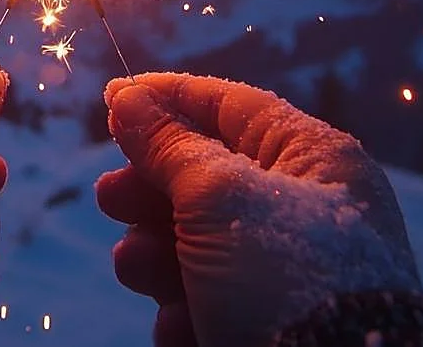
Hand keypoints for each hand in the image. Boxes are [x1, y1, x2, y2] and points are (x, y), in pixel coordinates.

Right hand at [96, 73, 419, 346]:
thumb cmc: (286, 278)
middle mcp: (304, 208)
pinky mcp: (268, 322)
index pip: (230, 105)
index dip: (169, 97)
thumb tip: (129, 99)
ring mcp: (286, 270)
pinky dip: (185, 309)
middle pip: (204, 176)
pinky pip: (208, 299)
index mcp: (312, 158)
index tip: (112, 97)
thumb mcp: (220, 197)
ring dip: (156, 255)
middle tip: (110, 198)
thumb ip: (169, 145)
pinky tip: (185, 325)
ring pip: (196, 243)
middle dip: (149, 190)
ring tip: (138, 267)